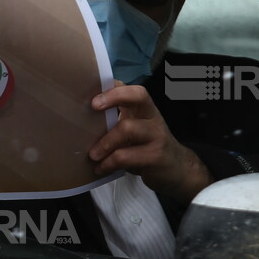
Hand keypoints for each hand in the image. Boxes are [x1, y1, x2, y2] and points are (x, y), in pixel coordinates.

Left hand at [89, 82, 211, 204]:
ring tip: (92, 155)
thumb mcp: (135, 130)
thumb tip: (81, 119)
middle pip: (137, 97)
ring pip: (127, 128)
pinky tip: (101, 169)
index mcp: (145, 109)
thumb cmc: (147, 146)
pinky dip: (109, 163)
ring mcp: (156, 136)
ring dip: (104, 142)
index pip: (133, 89)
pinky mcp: (155, 156)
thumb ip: (117, 121)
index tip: (94, 97)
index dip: (114, 88)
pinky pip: (126, 156)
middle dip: (112, 100)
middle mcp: (153, 117)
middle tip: (91, 108)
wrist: (178, 170)